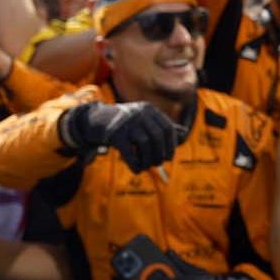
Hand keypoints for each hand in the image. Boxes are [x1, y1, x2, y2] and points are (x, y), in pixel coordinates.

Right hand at [61, 101, 181, 171]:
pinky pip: (128, 151)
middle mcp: (139, 113)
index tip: (168, 156)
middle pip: (157, 137)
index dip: (171, 144)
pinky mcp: (114, 133)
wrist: (96, 120)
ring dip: (148, 160)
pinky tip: (136, 170)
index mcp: (149, 110)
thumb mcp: (145, 120)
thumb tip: (183, 133)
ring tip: (146, 166)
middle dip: (160, 154)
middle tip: (158, 163)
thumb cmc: (126, 123)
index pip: (167, 128)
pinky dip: (135, 164)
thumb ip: (162, 125)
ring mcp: (126, 122)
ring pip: (144, 144)